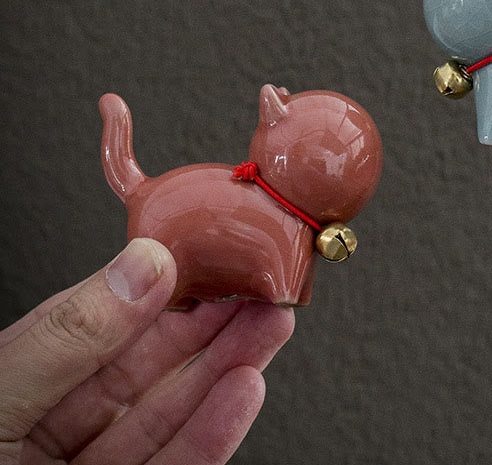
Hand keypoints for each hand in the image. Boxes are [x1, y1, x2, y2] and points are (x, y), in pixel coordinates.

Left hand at [0, 239, 293, 463]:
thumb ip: (70, 335)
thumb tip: (141, 267)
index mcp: (15, 389)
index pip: (98, 323)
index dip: (159, 288)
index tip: (208, 258)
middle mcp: (53, 432)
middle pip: (148, 368)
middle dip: (210, 325)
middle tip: (258, 290)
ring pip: (170, 414)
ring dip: (227, 369)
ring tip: (269, 329)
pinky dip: (215, 431)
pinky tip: (244, 390)